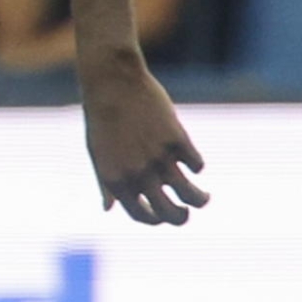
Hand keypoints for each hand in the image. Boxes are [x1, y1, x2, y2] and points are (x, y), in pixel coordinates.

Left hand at [82, 52, 209, 225]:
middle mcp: (139, 174)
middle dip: (181, 218)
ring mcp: (160, 158)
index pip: (142, 216)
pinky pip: (197, 164)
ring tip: (203, 197)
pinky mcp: (178, 139)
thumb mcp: (98, 154)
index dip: (155, 220)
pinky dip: (196, 166)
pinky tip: (192, 160)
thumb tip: (109, 209)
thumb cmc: (101, 117)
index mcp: (117, 181)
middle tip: (186, 212)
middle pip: (170, 214)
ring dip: (200, 200)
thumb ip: (106, 185)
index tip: (163, 216)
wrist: (112, 81)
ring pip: (191, 195)